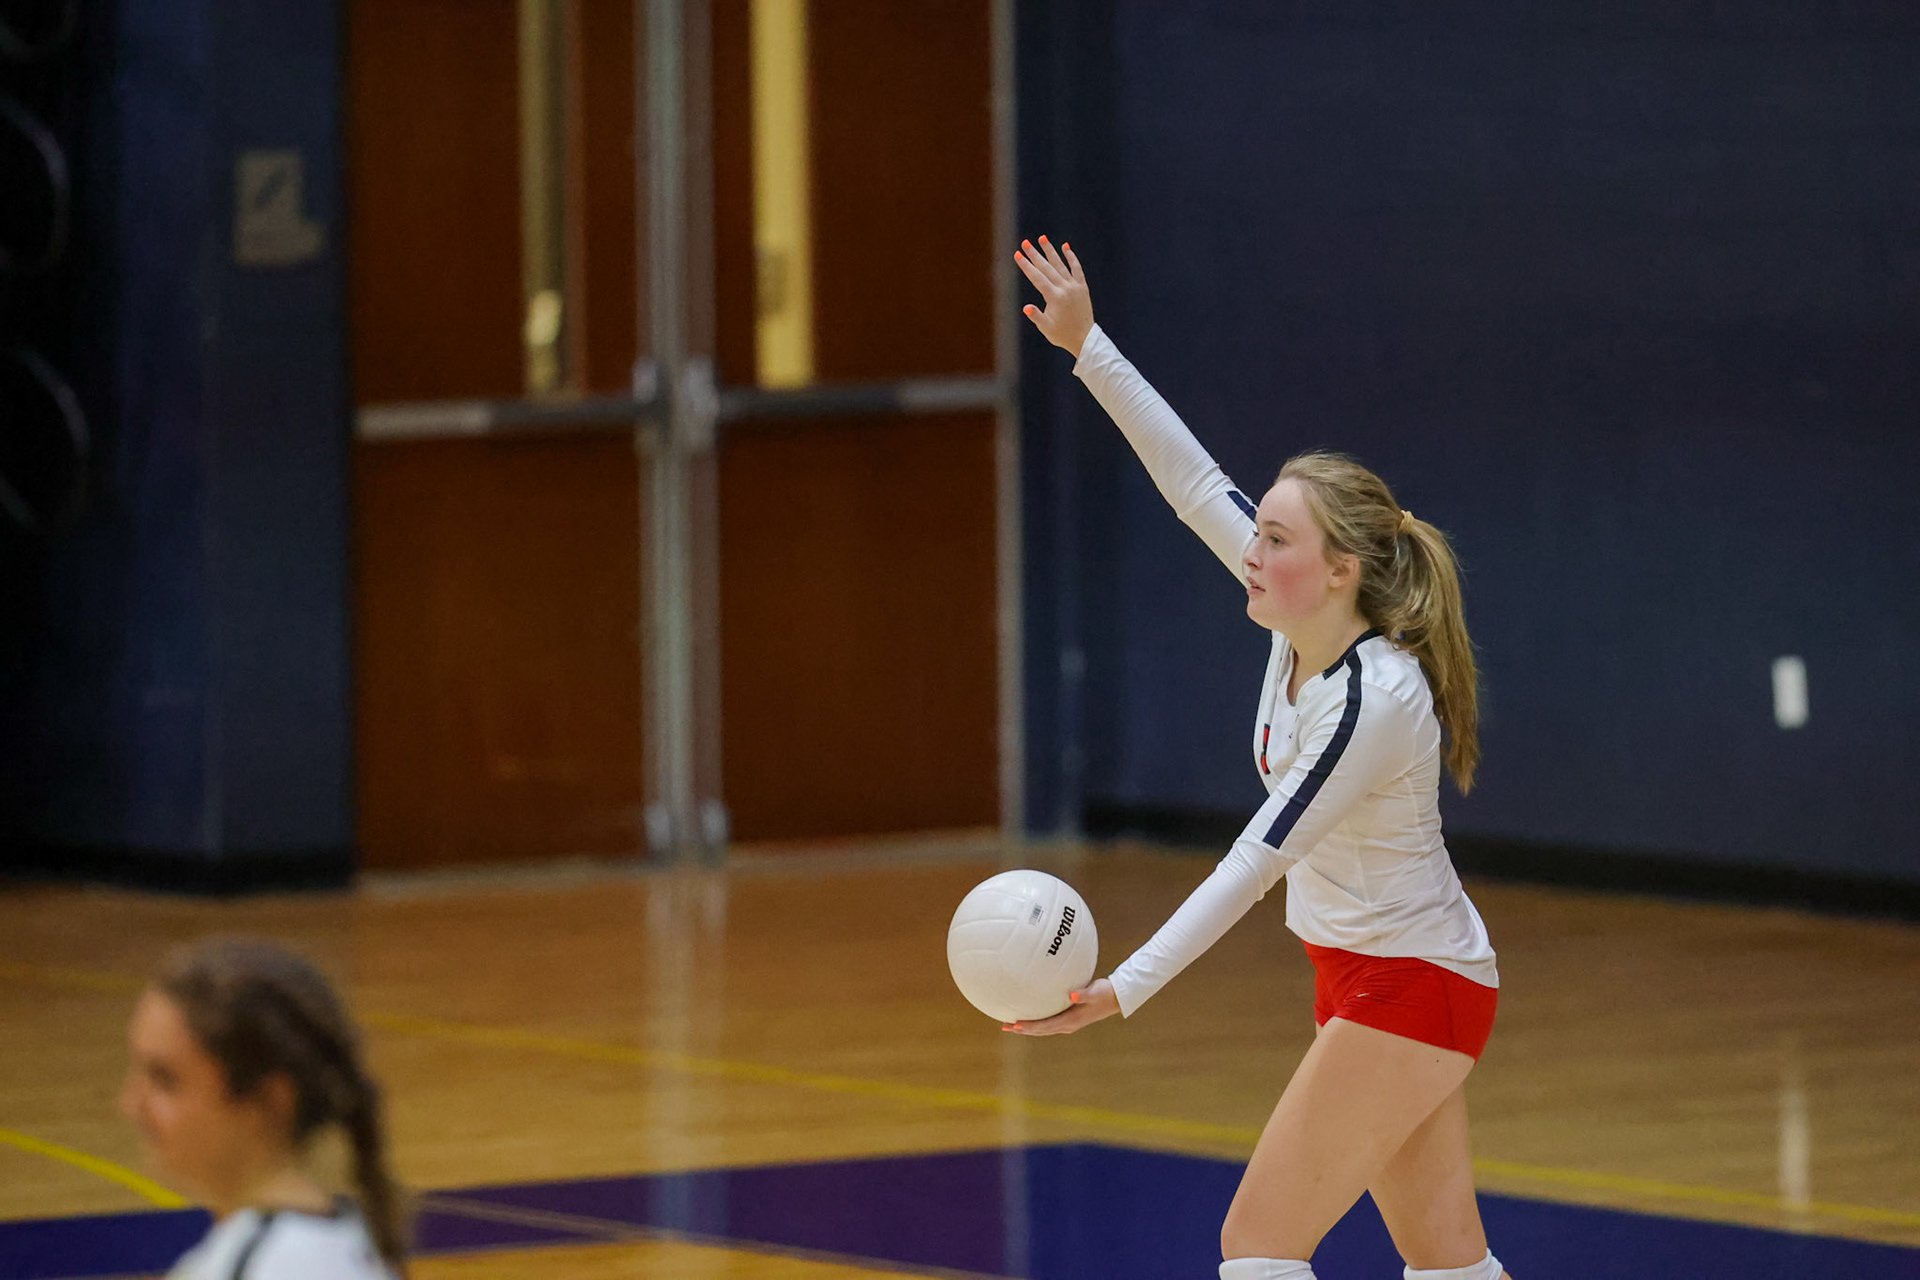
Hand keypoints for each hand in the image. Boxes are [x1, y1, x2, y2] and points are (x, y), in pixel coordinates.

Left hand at [1003, 977, 1119, 1035]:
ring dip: (1027, 1027)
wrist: (1116, 998)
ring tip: (1011, 1023)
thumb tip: (1072, 994)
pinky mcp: (1069, 1017)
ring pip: (1043, 1028)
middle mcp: (1067, 1025)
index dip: (1030, 1026)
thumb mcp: (1095, 992)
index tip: (1015, 1024)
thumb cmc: (1105, 993)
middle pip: (1040, 1031)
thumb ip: (1084, 994)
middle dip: (1023, 1029)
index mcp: (1071, 1021)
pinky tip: (1030, 1012)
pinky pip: (1048, 1021)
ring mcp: (1068, 1022)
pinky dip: (1036, 1020)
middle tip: (1005, 1026)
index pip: (1045, 1027)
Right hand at [1014, 235, 1093, 357]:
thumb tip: (1026, 307)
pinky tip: (1065, 247)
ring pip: (1061, 265)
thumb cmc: (1062, 335)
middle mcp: (1065, 289)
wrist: (1084, 339)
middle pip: (1047, 268)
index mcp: (1055, 298)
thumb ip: (1036, 316)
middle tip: (1025, 242)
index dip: (1026, 266)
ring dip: (1051, 251)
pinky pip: (1076, 269)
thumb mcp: (1046, 328)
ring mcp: (1075, 286)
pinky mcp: (1082, 287)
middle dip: (1035, 254)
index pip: (1037, 278)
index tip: (1018, 255)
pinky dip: (1071, 258)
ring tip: (1042, 238)